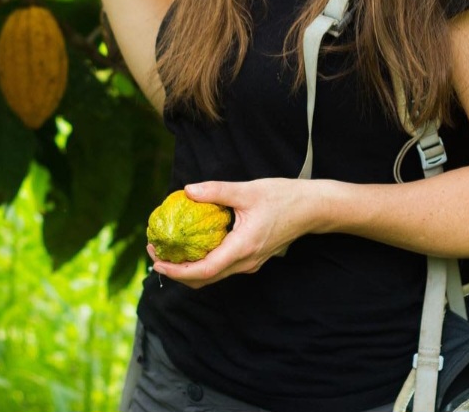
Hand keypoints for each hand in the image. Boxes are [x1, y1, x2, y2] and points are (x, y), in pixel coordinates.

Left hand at [147, 179, 317, 287]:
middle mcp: (245, 262)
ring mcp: (250, 263)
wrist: (312, 208)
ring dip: (188, 268)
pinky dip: (203, 262)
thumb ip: (216, 191)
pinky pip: (222, 267)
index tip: (157, 262)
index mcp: (243, 248)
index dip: (177, 271)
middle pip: (204, 279)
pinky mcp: (252, 258)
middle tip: (156, 253)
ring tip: (169, 249)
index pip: (204, 270)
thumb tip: (187, 190)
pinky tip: (193, 244)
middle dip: (176, 271)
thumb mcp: (247, 190)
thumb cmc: (283, 197)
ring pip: (213, 275)